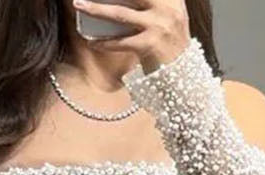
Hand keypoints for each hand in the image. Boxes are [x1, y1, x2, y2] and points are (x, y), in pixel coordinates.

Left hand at [72, 0, 190, 73]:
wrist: (185, 76)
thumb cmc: (171, 46)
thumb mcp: (171, 17)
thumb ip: (157, 3)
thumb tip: (122, 0)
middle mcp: (167, 8)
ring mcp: (159, 26)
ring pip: (120, 14)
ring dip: (96, 9)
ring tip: (79, 5)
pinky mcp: (150, 45)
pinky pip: (121, 42)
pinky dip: (104, 43)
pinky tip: (92, 42)